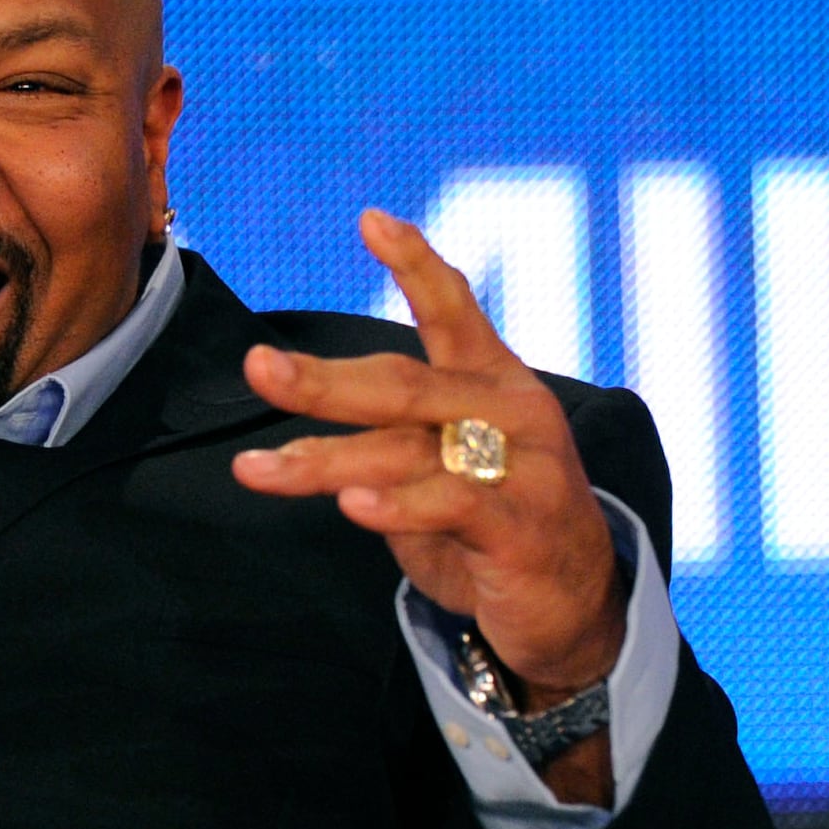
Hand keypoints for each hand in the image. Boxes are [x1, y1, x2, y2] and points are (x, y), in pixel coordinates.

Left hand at [231, 208, 625, 704]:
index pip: (454, 311)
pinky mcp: (522, 530)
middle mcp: (512, 413)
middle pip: (403, 386)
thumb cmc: (490, 526)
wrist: (572, 608)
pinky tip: (351, 506)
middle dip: (323, 380)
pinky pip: (452, 507)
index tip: (372, 220)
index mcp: (494, 383)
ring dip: (325, 461)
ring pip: (408, 451)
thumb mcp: (438, 469)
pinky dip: (397, 506)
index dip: (417, 264)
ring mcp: (525, 469)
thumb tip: (300, 430)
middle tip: (258, 368)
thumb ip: (388, 440)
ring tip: (256, 469)